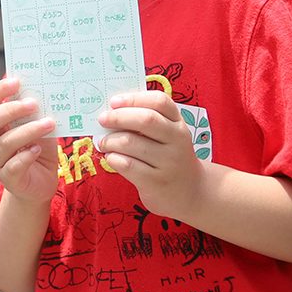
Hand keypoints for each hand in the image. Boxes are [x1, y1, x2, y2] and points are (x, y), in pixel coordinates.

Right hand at [0, 78, 57, 203]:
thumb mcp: (38, 128)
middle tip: (33, 103)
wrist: (40, 185)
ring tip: (48, 123)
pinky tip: (38, 149)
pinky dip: (26, 155)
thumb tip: (47, 92)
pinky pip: (13, 166)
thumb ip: (37, 114)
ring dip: (28, 131)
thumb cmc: (37, 149)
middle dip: (10, 110)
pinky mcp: (9, 178)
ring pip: (5, 143)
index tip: (16, 81)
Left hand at [97, 92, 202, 219]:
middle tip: (102, 119)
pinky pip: (126, 164)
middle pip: (146, 119)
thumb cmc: (167, 157)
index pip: (160, 101)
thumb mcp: (166, 135)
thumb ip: (145, 121)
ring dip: (109, 140)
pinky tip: (112, 158)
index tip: (114, 101)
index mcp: (178, 123)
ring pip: (130, 143)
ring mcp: (169, 163)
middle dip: (117, 117)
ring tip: (104, 143)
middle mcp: (178, 141)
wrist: (189, 193)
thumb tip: (109, 111)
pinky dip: (112, 158)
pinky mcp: (156, 182)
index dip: (134, 98)